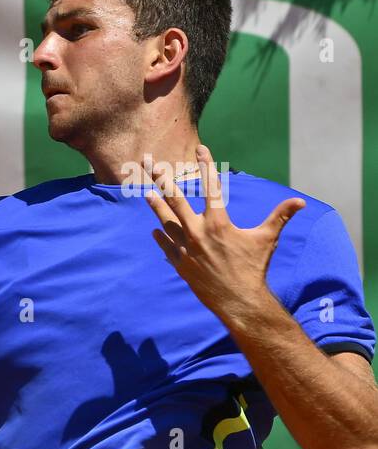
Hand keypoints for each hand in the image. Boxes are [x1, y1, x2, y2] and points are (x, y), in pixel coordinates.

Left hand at [143, 143, 304, 321]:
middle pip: (175, 199)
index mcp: (218, 222)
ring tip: (147, 194)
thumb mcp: (266, 239)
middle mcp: (198, 232)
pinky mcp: (181, 264)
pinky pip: (167, 247)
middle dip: (162, 179)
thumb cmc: (254, 268)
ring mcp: (186, 248)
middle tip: (150, 164)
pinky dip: (161, 237)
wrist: (239, 300)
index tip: (200, 148)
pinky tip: (155, 230)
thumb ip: (280, 217)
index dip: (206, 165)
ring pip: (166, 222)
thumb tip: (301, 202)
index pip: (211, 187)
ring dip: (156, 207)